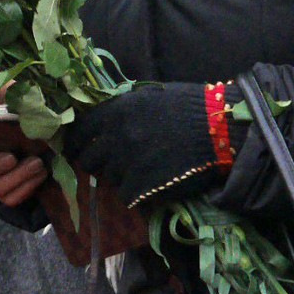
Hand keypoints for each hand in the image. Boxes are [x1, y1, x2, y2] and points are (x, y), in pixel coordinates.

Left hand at [61, 82, 221, 208]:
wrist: (218, 128)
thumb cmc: (188, 106)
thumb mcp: (148, 97)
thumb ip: (121, 110)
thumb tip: (101, 122)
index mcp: (115, 111)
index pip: (79, 131)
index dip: (75, 143)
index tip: (76, 149)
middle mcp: (116, 137)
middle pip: (88, 159)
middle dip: (95, 163)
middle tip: (107, 164)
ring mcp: (128, 163)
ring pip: (108, 178)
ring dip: (118, 176)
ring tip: (138, 171)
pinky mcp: (141, 186)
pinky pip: (125, 195)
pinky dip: (135, 192)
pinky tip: (149, 183)